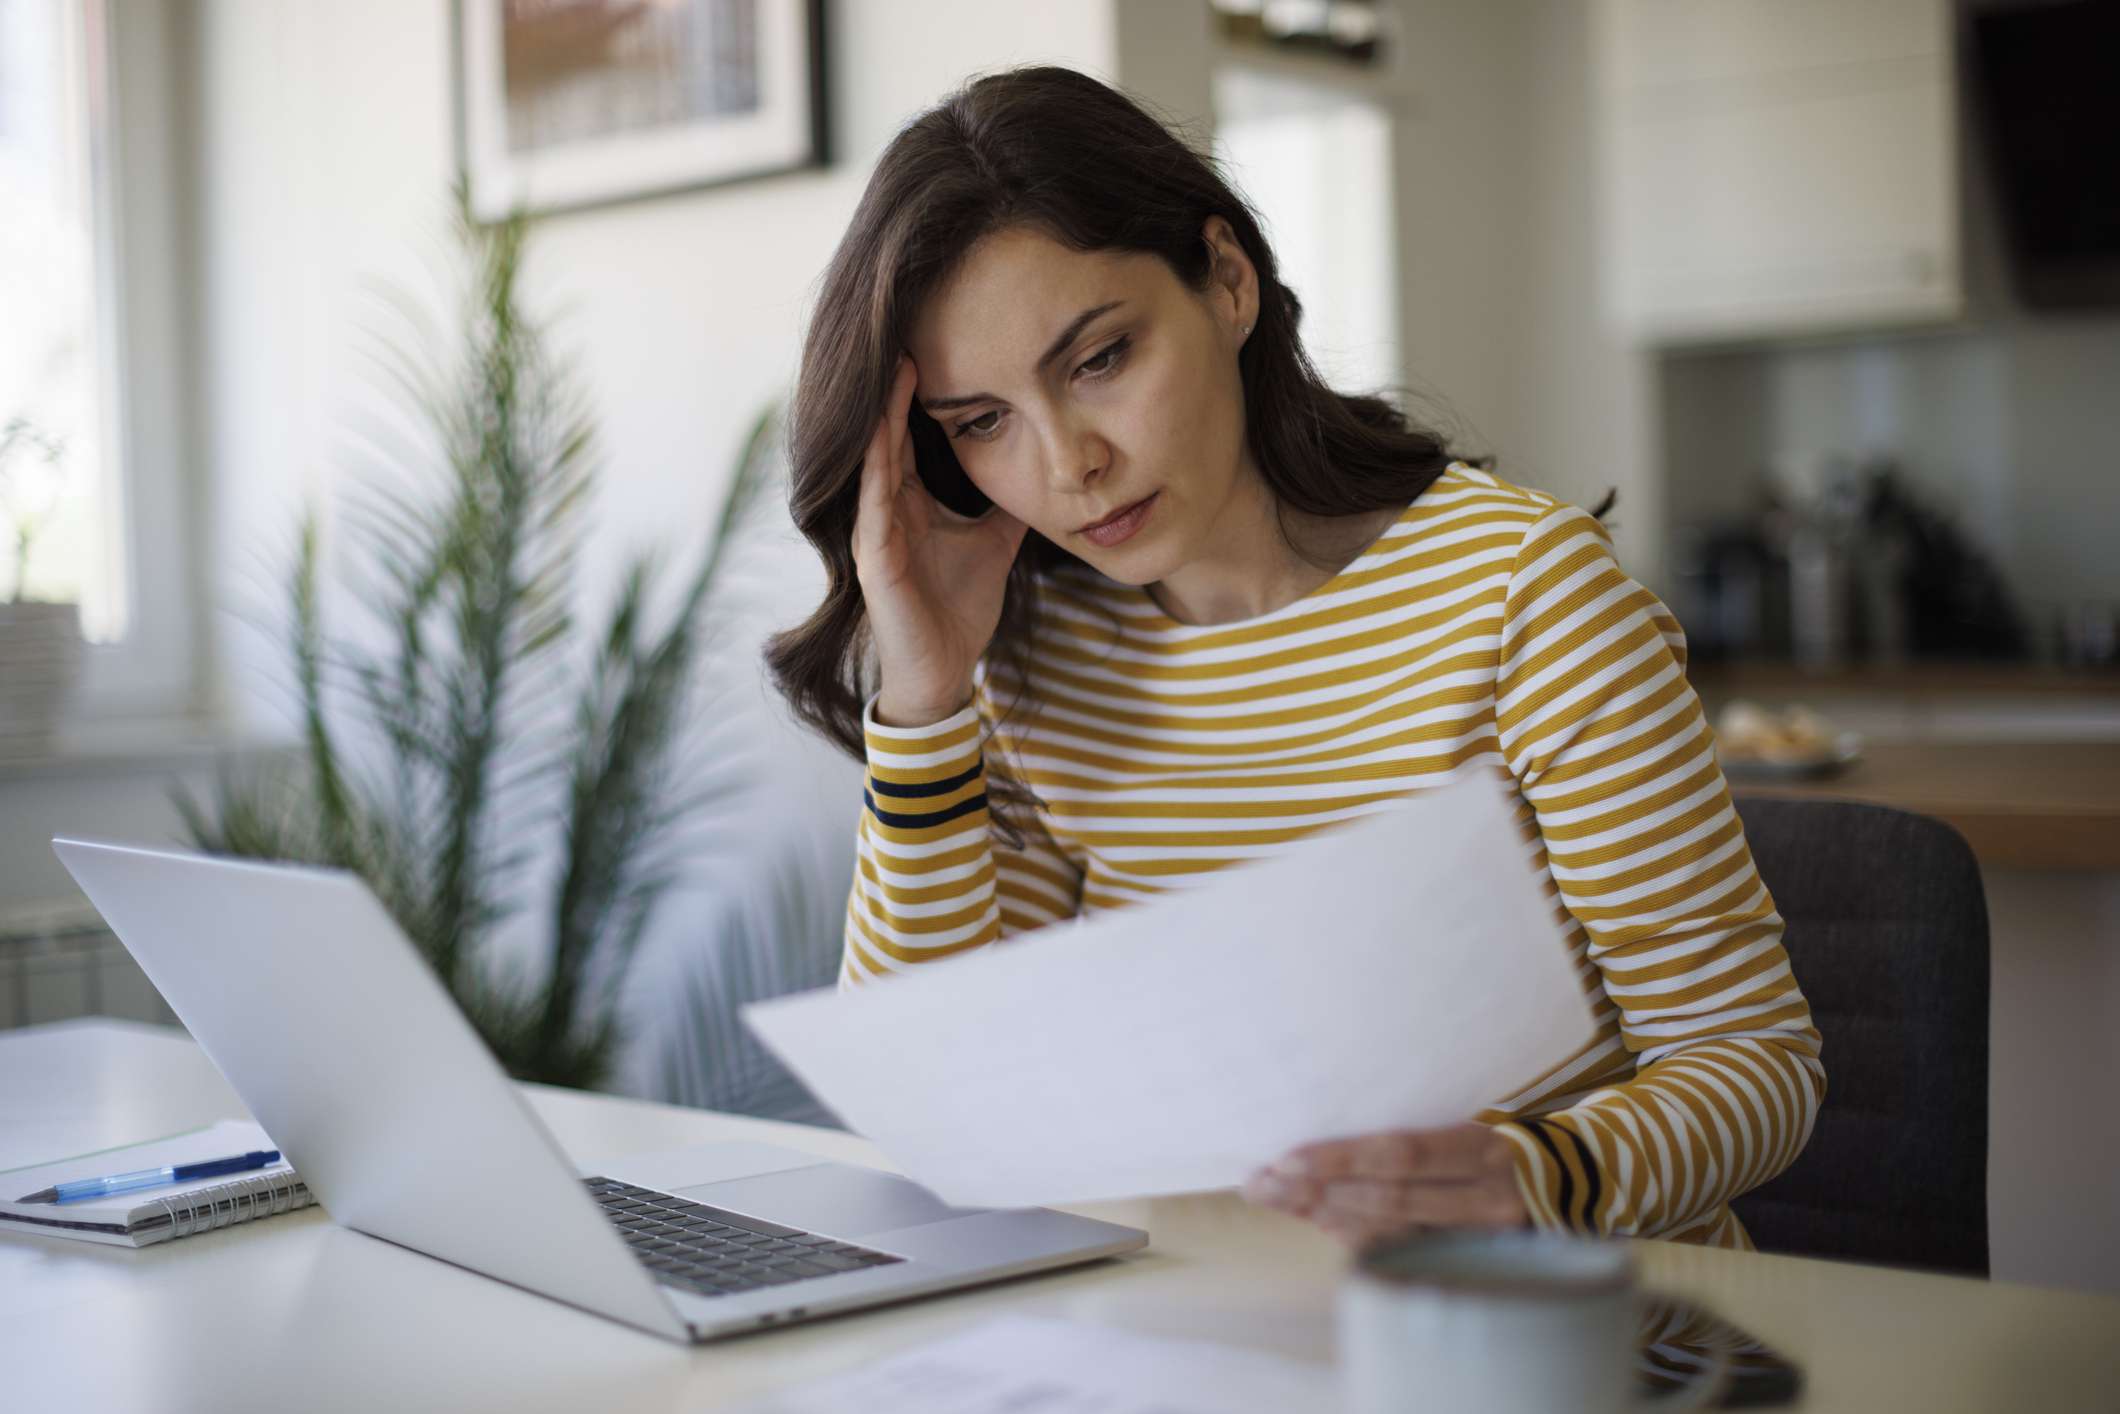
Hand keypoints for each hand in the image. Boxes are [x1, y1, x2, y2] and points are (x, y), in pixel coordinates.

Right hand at [853, 354, 1028, 725]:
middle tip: (908, 335)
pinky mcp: (876, 561)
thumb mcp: (995, 543)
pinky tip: (883, 437)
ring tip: (898, 370)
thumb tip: (1041, 469)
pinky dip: (877, 470)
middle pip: (887, 437)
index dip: (916, 397)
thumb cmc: (960, 610)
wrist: (945, 671)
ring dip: (884, 417)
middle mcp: (887, 511)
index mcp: (911, 503)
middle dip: (897, 391)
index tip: (932, 348)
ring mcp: (876, 534)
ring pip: (876, 462)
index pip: (908, 437)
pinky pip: (875, 505)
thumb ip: (1007, 506)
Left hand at [1240, 1123, 1527, 1247]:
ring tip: (1273, 1198)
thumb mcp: (1478, 1119)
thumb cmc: (1509, 1136)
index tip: (1287, 1157)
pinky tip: (1316, 1221)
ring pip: (1389, 1230)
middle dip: (1316, 1191)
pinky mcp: (1472, 1260)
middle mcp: (1486, 1197)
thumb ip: (1421, 1131)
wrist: (1586, 1179)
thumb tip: (1335, 1121)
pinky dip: (1354, 1235)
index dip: (1342, 1159)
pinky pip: (1402, 1249)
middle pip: (1387, 1198)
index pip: (1402, 1154)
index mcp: (1484, 1148)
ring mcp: (1479, 1237)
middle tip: (1260, 1182)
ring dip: (1322, 1214)